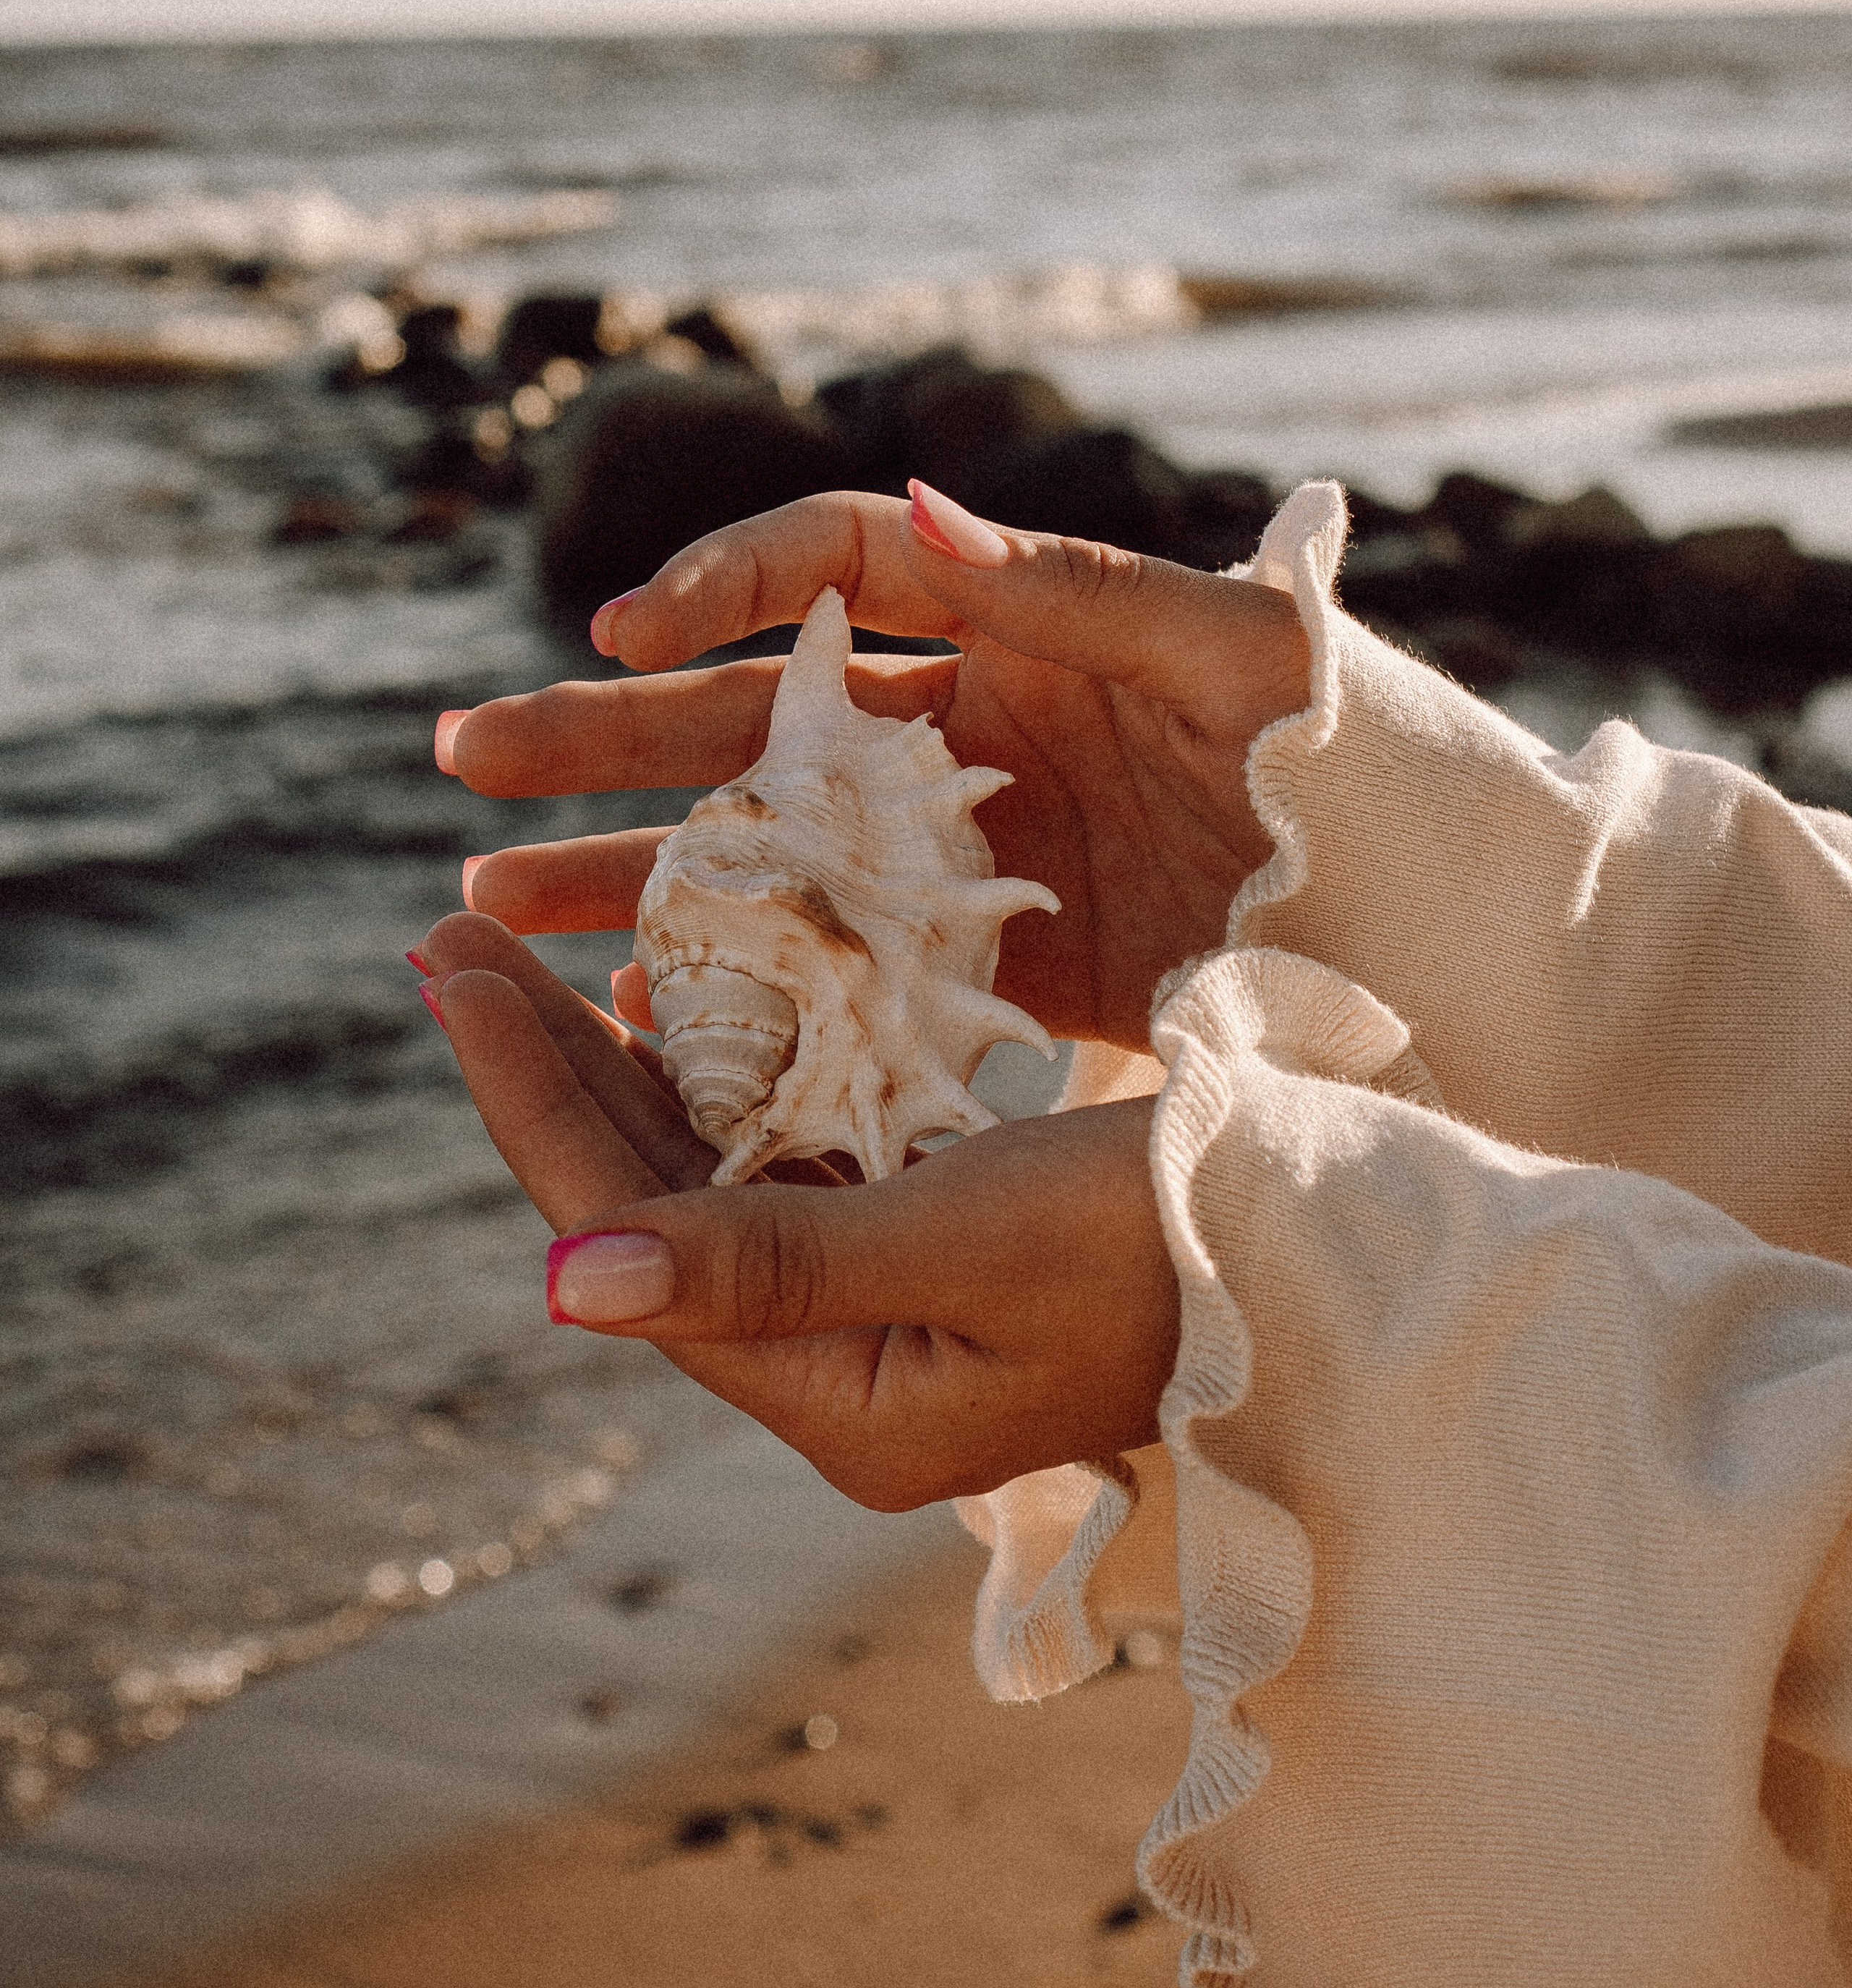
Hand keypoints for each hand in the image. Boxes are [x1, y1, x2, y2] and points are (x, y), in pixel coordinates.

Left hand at [415, 917, 1177, 1508]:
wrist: (1336, 1253)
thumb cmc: (1174, 1238)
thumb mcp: (967, 1237)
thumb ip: (765, 1260)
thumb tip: (557, 1286)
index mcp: (837, 1400)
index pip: (626, 1236)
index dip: (530, 1098)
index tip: (444, 970)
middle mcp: (840, 1372)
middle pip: (644, 1206)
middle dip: (544, 1071)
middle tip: (446, 946)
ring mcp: (884, 1316)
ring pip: (705, 1178)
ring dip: (616, 1068)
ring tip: (519, 963)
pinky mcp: (929, 1252)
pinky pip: (785, 1161)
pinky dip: (722, 1077)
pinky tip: (670, 1000)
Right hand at [437, 482, 1308, 1048]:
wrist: (1442, 929)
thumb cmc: (1365, 759)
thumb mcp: (1245, 655)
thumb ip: (1090, 590)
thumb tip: (920, 514)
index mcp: (1017, 624)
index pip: (833, 568)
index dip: (722, 584)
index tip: (625, 629)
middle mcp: (961, 729)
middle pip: (746, 712)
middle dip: (605, 729)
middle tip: (466, 756)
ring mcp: (955, 850)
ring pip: (756, 846)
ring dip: (622, 866)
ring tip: (482, 902)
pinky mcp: (976, 964)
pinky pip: (824, 963)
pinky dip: (729, 981)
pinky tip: (622, 1008)